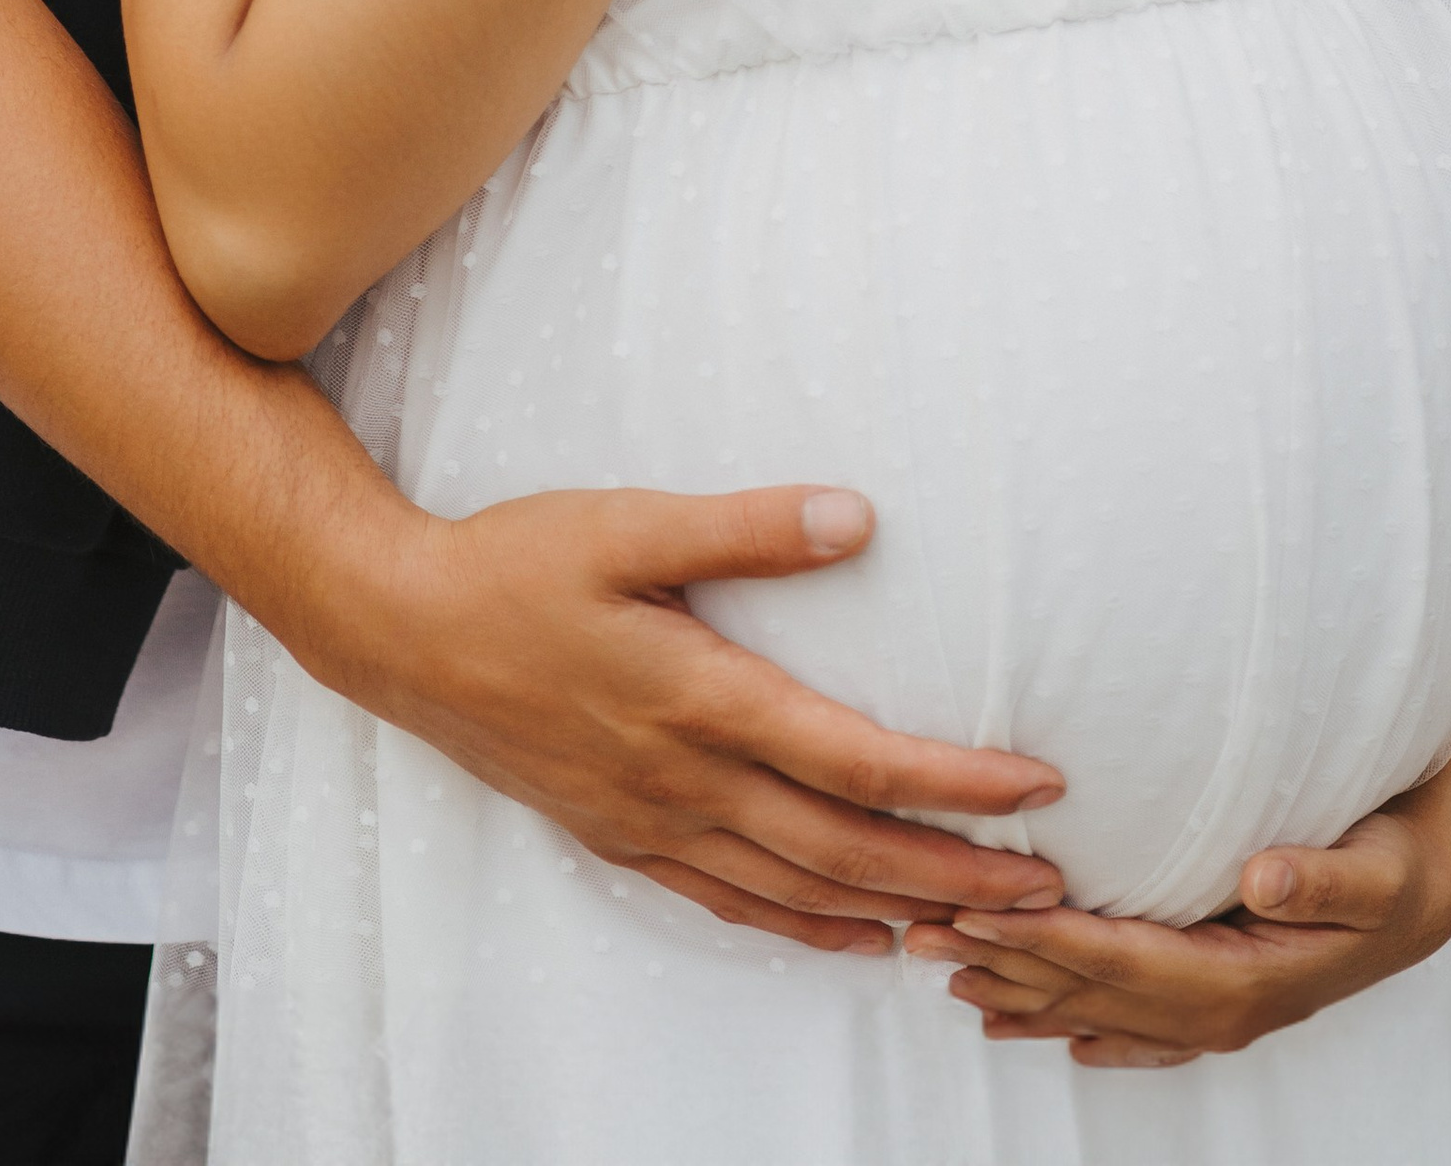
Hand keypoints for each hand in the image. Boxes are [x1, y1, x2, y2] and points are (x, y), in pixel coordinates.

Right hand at [318, 480, 1066, 956]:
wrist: (398, 629)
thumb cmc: (513, 563)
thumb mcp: (627, 523)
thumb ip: (746, 525)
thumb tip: (858, 517)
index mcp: (697, 696)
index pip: (855, 758)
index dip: (955, 783)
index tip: (1039, 788)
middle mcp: (683, 777)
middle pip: (845, 848)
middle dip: (956, 875)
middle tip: (1052, 892)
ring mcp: (649, 819)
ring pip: (795, 889)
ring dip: (894, 910)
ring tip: (979, 924)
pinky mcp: (619, 834)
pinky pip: (729, 903)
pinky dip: (802, 926)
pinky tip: (850, 934)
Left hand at [899, 769, 1450, 1063]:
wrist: (1425, 897)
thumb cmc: (1396, 868)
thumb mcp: (1376, 867)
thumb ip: (1323, 875)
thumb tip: (1262, 873)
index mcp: (1244, 980)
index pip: (1122, 962)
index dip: (1046, 940)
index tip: (975, 914)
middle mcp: (1219, 1008)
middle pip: (1092, 992)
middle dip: (1006, 965)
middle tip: (923, 934)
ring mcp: (1214, 1012)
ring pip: (1099, 1011)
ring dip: (1023, 992)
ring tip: (945, 972)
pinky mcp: (1213, 998)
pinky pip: (1130, 1026)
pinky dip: (1076, 1023)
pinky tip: (1035, 1030)